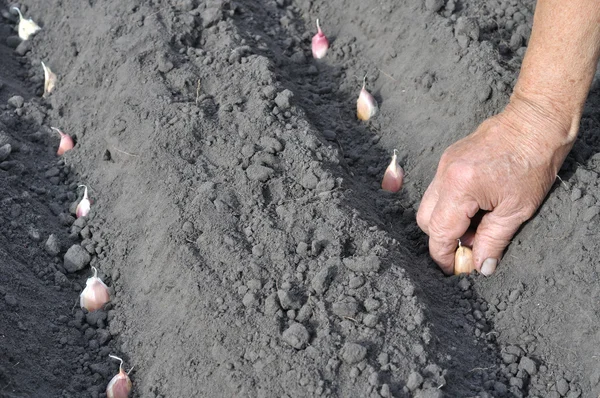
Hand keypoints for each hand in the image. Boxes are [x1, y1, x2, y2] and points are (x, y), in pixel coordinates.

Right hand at [416, 97, 574, 274]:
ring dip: (448, 222)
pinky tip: (476, 207)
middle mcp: (444, 175)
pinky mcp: (448, 159)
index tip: (455, 269)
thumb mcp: (517, 210)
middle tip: (470, 247)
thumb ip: (494, 241)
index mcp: (460, 187)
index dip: (444, 256)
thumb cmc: (532, 163)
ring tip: (477, 225)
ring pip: (430, 205)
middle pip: (426, 220)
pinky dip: (452, 205)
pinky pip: (439, 190)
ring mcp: (443, 165)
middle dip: (443, 239)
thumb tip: (481, 266)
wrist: (535, 123)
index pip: (439, 232)